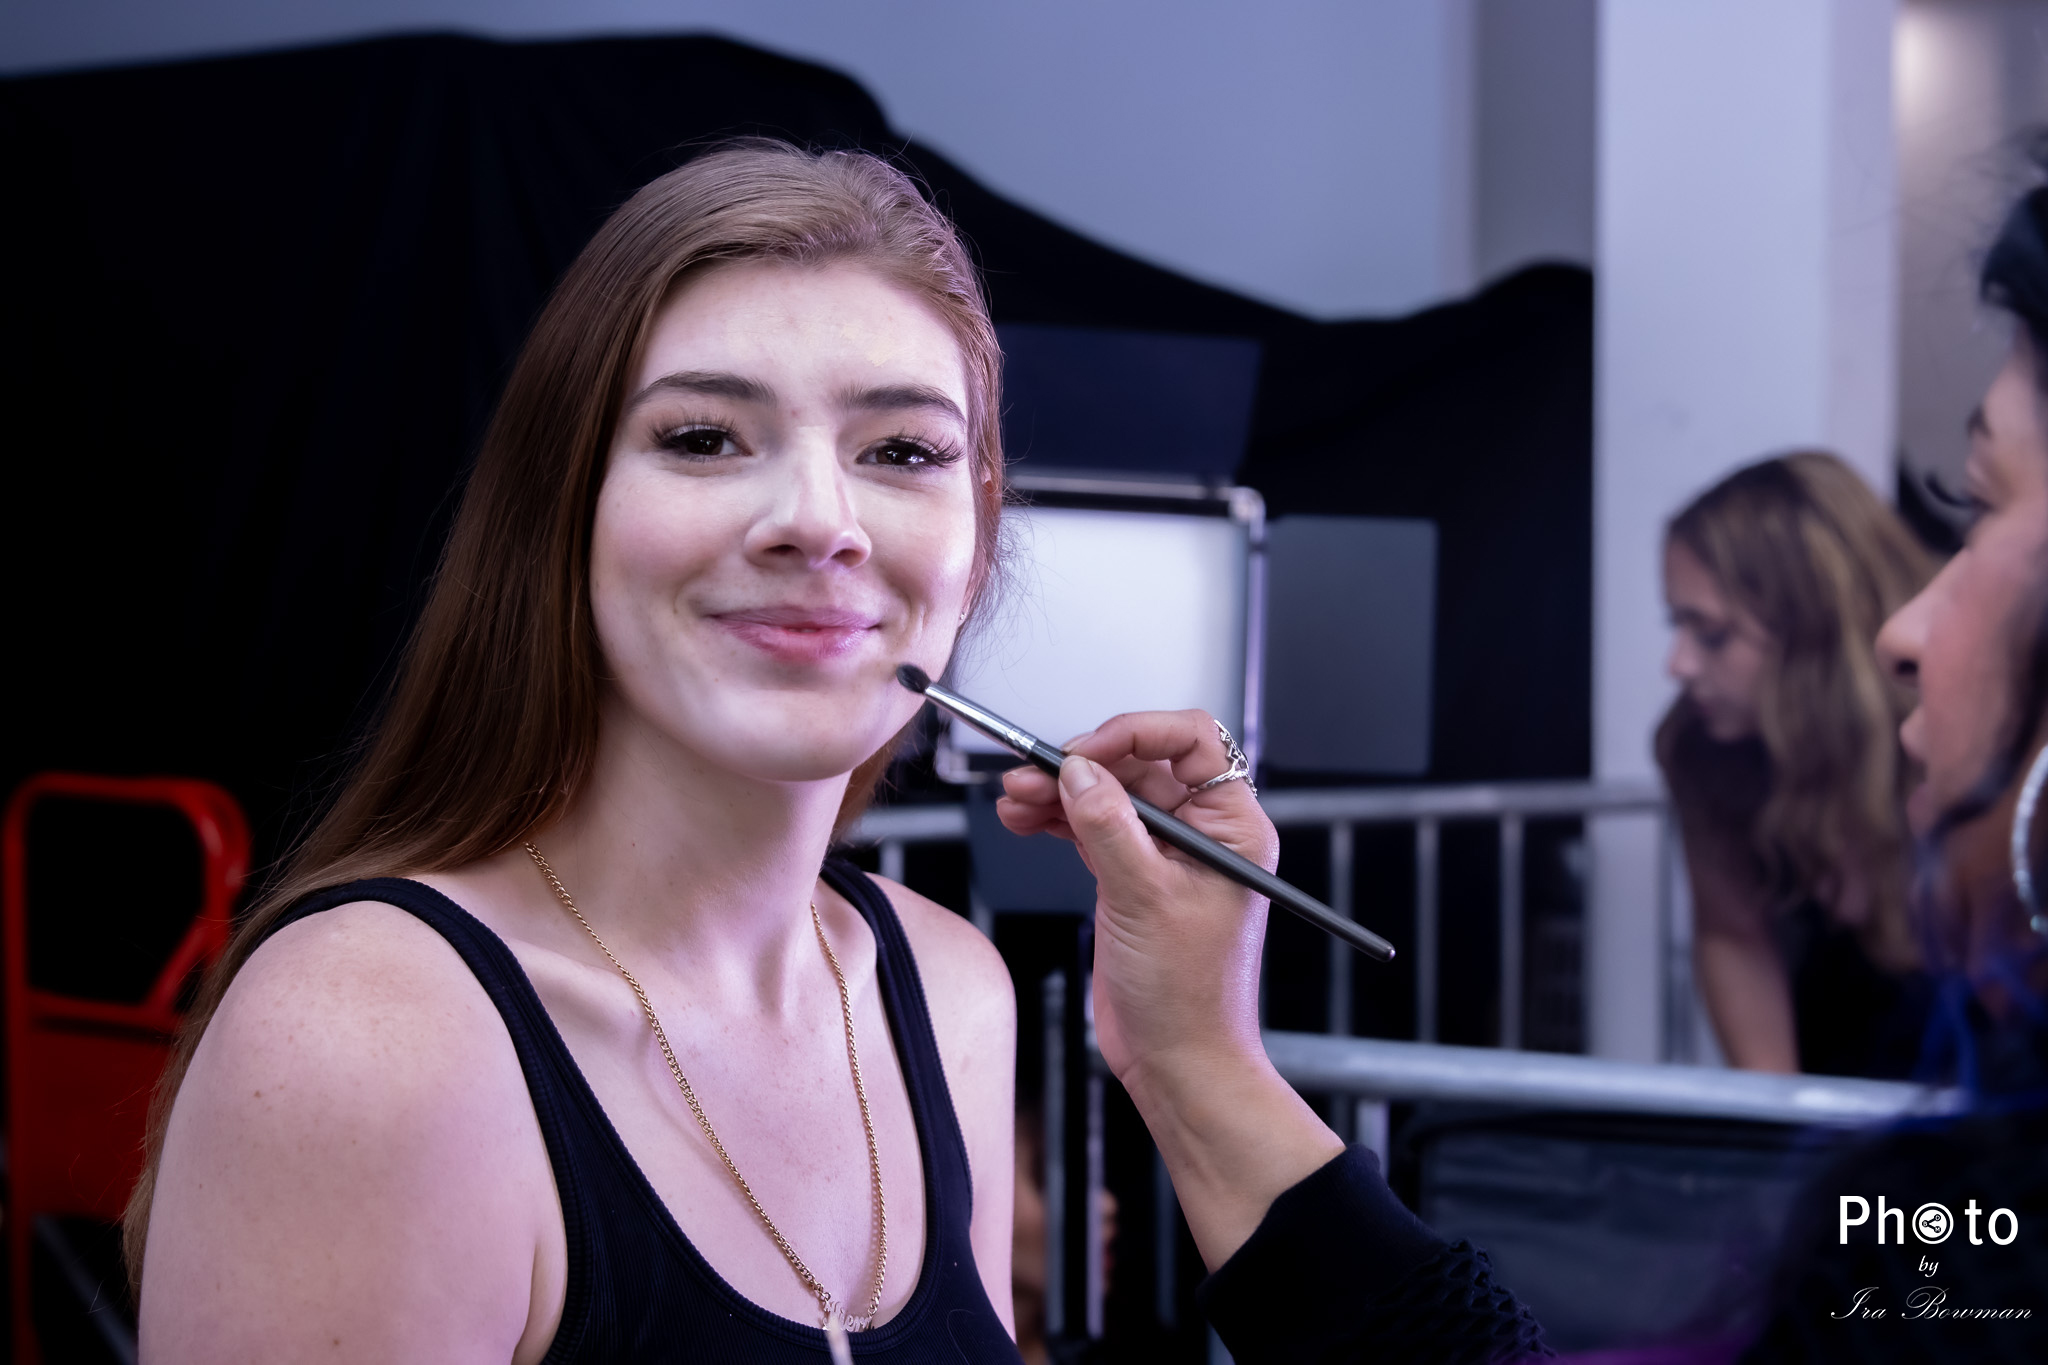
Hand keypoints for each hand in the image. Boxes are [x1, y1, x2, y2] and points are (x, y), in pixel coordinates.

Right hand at [997, 709, 1272, 1086]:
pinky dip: (1056, 821)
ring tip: (1014, 800)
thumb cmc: (1189, 994)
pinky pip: (1092, 828)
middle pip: (1140, 764)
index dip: (1135, 734)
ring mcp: (1165, 855)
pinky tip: (1024, 820)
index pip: (1193, 742)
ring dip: (1059, 793)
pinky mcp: (1131, 877)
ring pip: (1108, 796)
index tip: (1084, 753)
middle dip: (1082, 766)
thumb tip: (1078, 772)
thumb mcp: (1144, 898)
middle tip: (1032, 775)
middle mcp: (1203, 834)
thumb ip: (1108, 828)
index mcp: (1232, 826)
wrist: (1177, 1061)